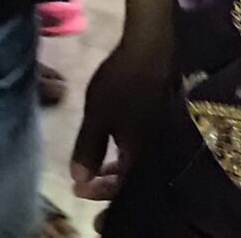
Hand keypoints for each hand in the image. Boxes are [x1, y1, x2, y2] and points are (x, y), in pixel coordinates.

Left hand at [71, 37, 174, 200]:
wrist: (153, 48)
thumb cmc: (123, 81)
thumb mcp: (98, 115)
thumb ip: (88, 149)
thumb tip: (78, 181)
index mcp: (142, 156)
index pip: (121, 188)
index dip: (98, 192)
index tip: (75, 190)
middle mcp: (158, 152)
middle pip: (134, 180)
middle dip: (108, 184)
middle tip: (85, 183)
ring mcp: (164, 137)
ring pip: (140, 163)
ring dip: (118, 168)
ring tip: (96, 166)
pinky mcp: (165, 122)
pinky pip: (146, 148)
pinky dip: (127, 153)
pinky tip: (116, 144)